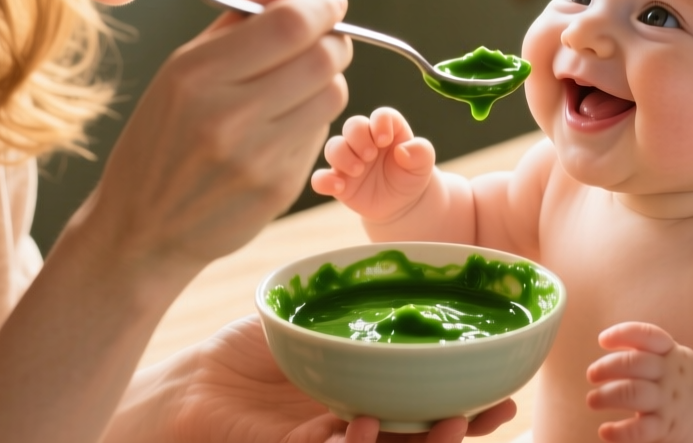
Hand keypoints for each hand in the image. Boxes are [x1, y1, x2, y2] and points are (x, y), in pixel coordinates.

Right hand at [79, 0, 353, 287]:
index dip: (323, 5)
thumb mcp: (183, 68)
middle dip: (334, 40)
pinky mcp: (278, 189)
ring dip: (327, 81)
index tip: (329, 1)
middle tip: (322, 41)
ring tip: (296, 86)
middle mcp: (227, 116)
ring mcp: (256, 157)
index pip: (290, 24)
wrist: (141, 229)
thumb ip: (244, 16)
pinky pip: (321, 134)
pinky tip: (280, 127)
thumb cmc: (161, 137)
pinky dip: (312, 121)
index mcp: (196, 75)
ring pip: (333, 95)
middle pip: (324, 58)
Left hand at [105, 317, 517, 442]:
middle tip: (499, 412)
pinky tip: (362, 426)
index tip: (508, 394)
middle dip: (464, 431)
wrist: (184, 387)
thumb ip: (347, 305)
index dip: (469, 408)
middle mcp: (354, 429)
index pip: (428, 409)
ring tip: (450, 424)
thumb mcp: (307, 319)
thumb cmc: (243, 355)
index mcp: (366, 399)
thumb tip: (399, 267)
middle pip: (421, 438)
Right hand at [309, 107, 435, 223]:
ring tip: (359, 170)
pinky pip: (320, 177)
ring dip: (343, 156)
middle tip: (370, 156)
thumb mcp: (423, 164)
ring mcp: (349, 160)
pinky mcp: (338, 181)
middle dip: (358, 138)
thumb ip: (420, 152)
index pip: (380, 116)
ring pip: (333, 147)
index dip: (380, 124)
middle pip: (352, 125)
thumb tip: (402, 151)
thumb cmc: (411, 175)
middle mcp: (365, 140)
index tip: (385, 141)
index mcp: (387, 130)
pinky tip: (338, 187)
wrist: (402, 203)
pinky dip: (323, 180)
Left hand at [587, 322, 692, 442]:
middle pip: (634, 363)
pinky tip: (605, 431)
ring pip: (633, 392)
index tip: (602, 340)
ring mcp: (670, 401)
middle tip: (592, 375)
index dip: (623, 333)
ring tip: (592, 400)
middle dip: (606, 367)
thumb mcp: (676, 359)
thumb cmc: (683, 382)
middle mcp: (671, 374)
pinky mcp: (668, 427)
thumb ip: (648, 351)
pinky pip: (640, 429)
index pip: (648, 336)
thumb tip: (606, 342)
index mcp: (672, 354)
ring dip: (606, 395)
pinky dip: (619, 431)